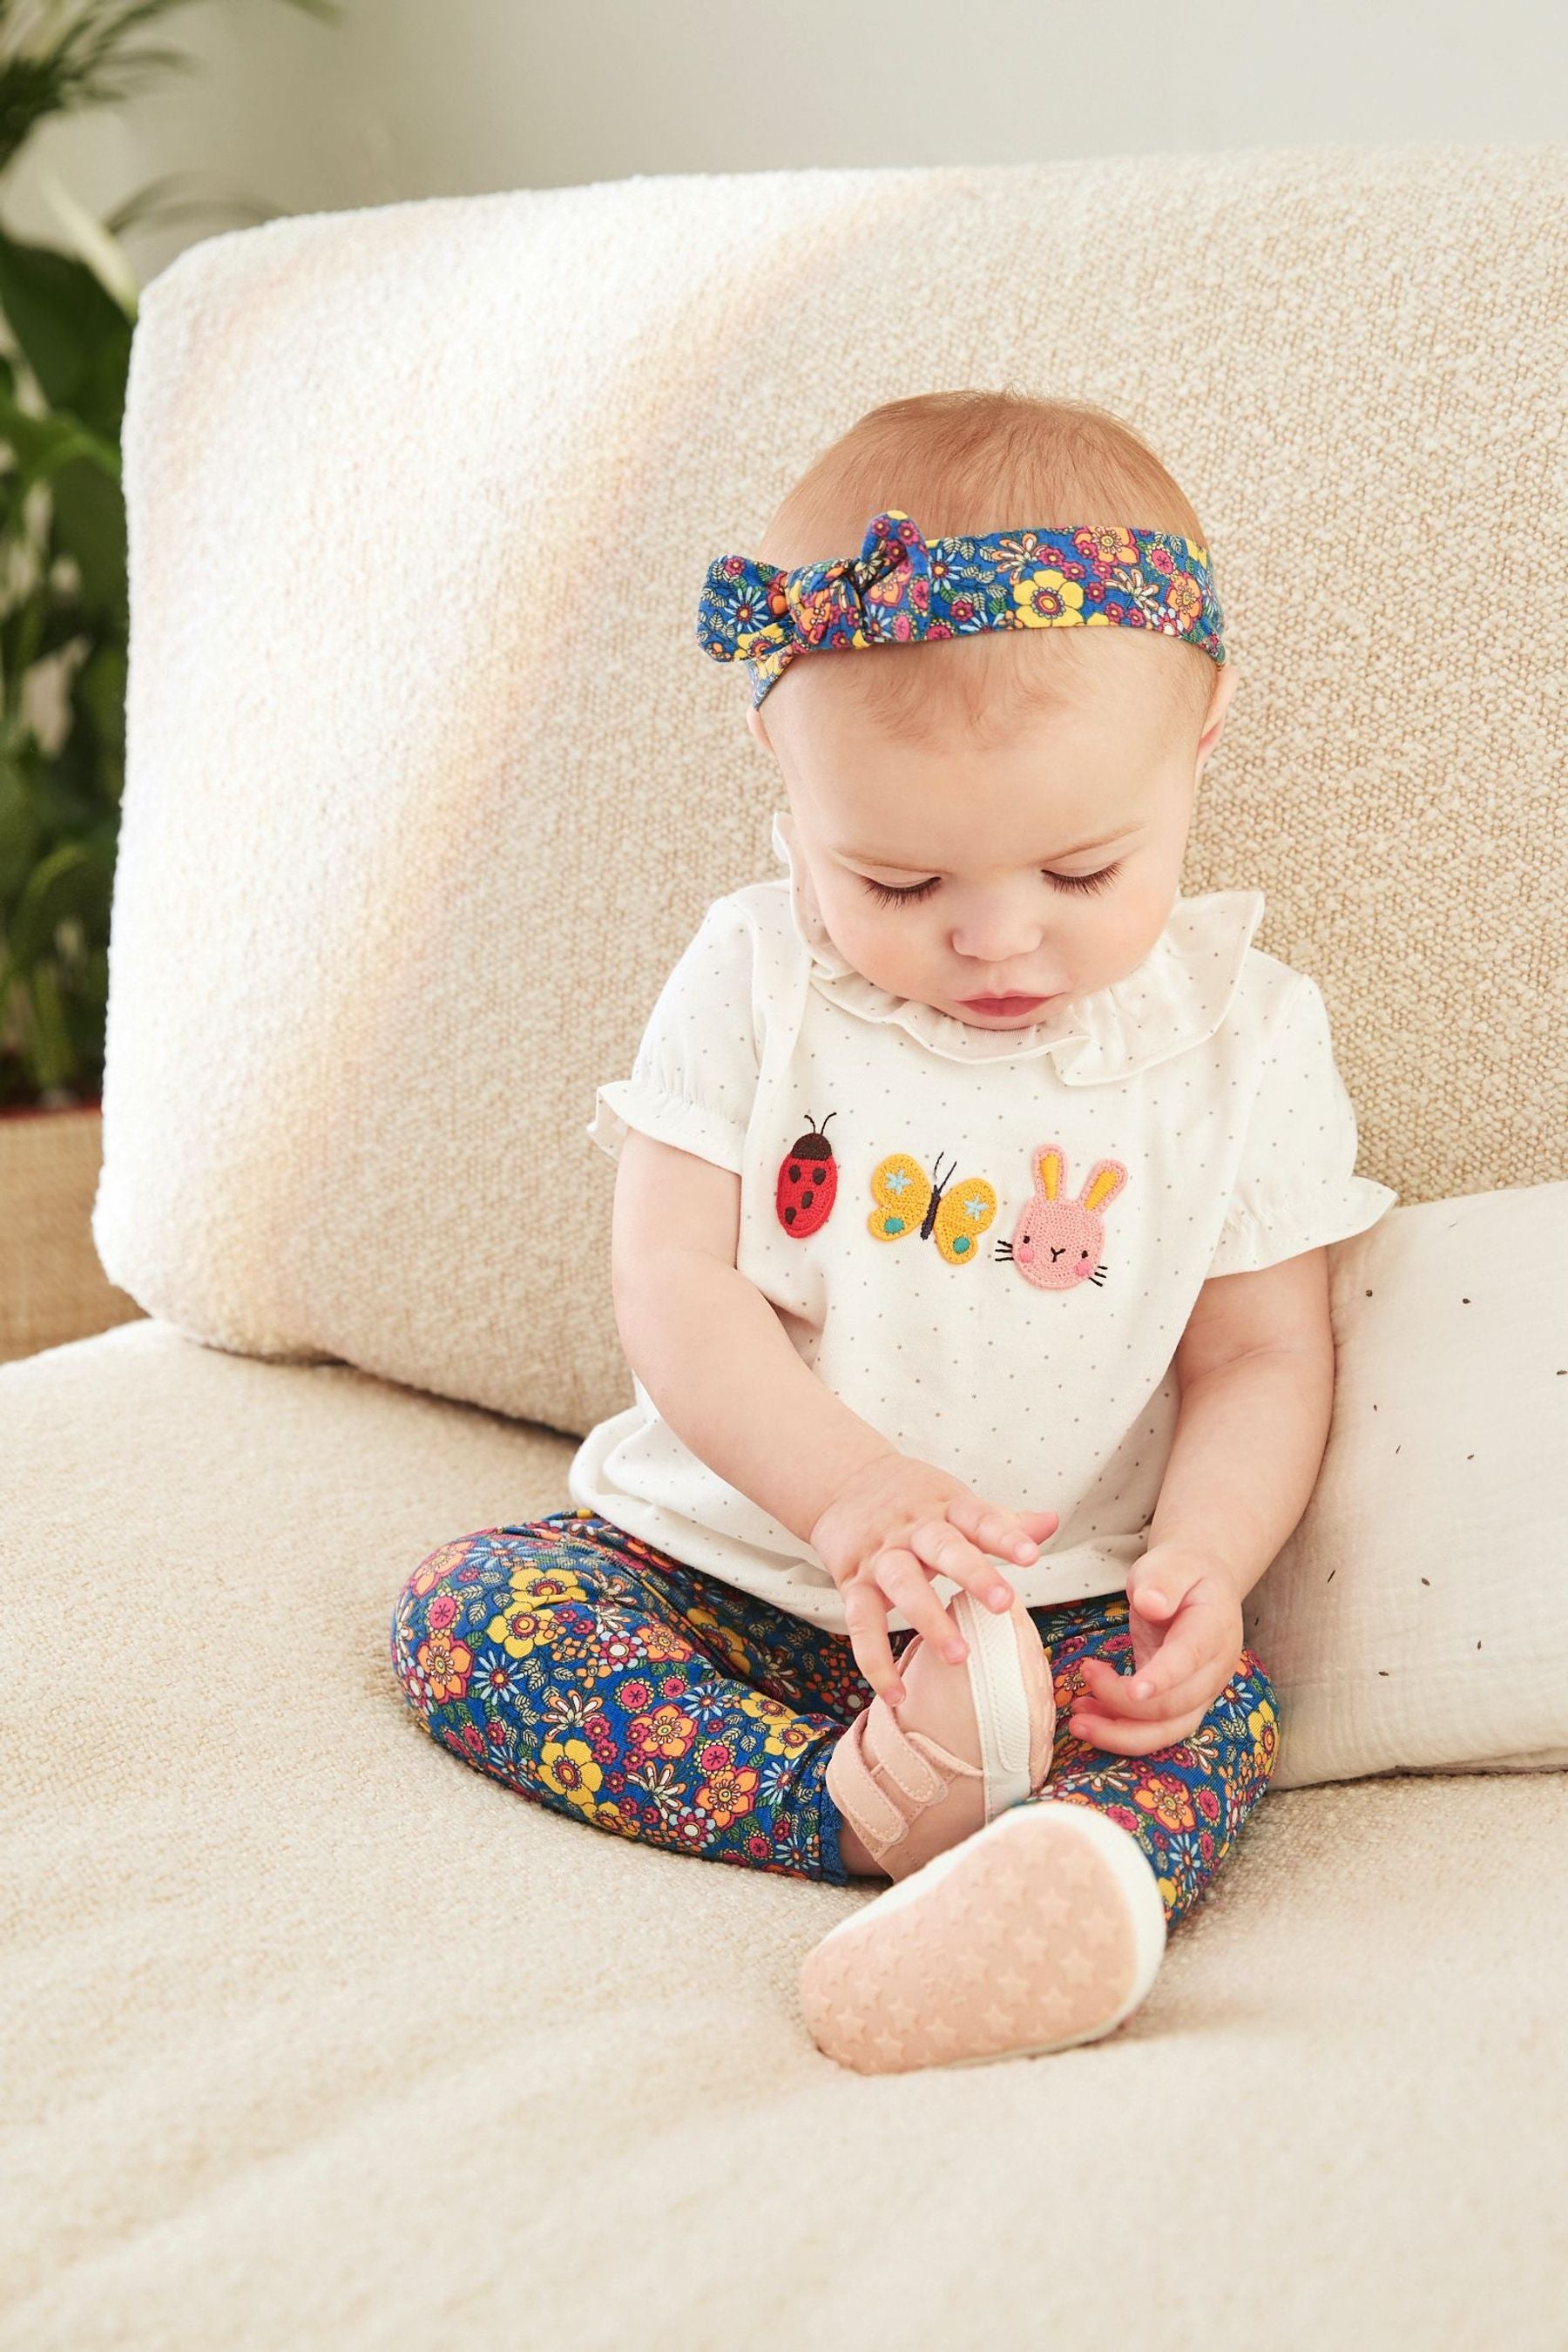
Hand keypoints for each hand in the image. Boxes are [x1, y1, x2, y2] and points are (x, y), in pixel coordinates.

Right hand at [810, 1453, 1057, 1707]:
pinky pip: (862, 1624)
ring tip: (959, 1657)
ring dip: (929, 1620)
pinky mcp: (853, 1582)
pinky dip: (876, 1661)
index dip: (1006, 1536)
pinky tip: (896, 1694)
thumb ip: (1002, 1519)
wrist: (842, 1481)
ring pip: (903, 1584)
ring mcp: (881, 1555)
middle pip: (943, 1548)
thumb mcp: (955, 1501)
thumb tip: (1052, 1523)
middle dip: (973, 1574)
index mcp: (946, 1507)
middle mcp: (913, 1529)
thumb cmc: (913, 1499)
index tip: (1031, 1555)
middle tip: (1003, 1604)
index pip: (980, 1517)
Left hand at [1068, 1542, 1243, 1755]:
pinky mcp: (1178, 1703)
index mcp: (1213, 1629)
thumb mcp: (1172, 1563)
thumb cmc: (1182, 1572)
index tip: (1134, 1690)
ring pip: (1166, 1731)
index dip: (1164, 1678)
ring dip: (1121, 1734)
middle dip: (1124, 1701)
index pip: (1190, 1659)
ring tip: (1077, 1723)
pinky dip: (1119, 1729)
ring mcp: (1199, 1692)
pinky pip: (1152, 1729)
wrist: (1200, 1585)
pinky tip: (1087, 1713)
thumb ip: (1163, 1580)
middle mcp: (1213, 1670)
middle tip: (1085, 1671)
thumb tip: (1151, 1604)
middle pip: (1175, 1705)